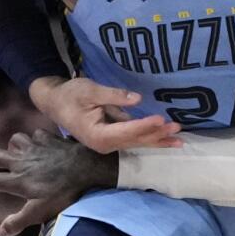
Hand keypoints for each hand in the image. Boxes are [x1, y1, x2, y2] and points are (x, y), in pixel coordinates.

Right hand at [0, 131, 118, 235]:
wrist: (87, 168)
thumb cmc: (64, 193)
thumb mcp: (40, 212)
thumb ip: (19, 221)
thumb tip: (1, 232)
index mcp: (18, 180)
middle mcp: (22, 161)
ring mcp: (36, 148)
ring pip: (15, 140)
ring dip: (10, 146)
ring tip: (10, 151)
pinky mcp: (50, 139)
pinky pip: (37, 135)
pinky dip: (34, 139)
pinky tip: (38, 143)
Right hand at [28, 77, 181, 152]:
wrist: (55, 102)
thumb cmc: (70, 95)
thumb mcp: (89, 90)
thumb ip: (113, 95)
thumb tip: (137, 99)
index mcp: (97, 135)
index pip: (126, 131)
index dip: (144, 125)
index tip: (161, 119)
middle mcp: (104, 145)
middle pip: (135, 140)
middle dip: (157, 135)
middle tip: (177, 128)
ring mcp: (109, 144)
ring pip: (137, 143)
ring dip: (158, 140)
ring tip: (179, 140)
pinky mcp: (112, 139)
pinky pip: (134, 140)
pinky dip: (150, 138)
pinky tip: (166, 139)